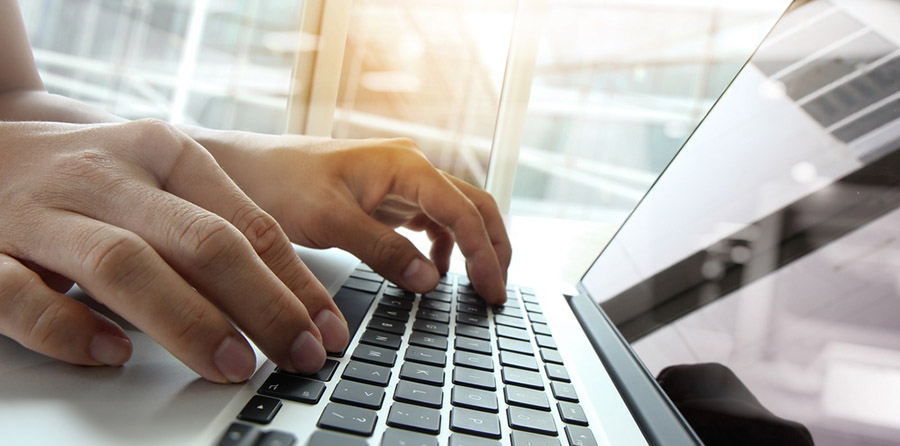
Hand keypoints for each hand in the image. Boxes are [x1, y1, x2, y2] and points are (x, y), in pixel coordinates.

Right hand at [0, 120, 348, 381]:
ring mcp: (43, 211)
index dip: (294, 282)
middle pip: (200, 241)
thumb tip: (291, 298)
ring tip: (231, 365)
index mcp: (161, 152)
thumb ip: (213, 225)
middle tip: (297, 355)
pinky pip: (23, 296)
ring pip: (124, 264)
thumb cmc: (87, 177)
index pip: (247, 223)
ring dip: (187, 321)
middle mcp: (108, 174)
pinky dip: (69, 329)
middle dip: (262, 304)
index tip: (326, 331)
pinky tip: (111, 355)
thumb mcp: (157, 179)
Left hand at [213, 134, 511, 303]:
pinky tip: (435, 271)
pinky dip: (442, 247)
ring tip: (478, 285)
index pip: (463, 211)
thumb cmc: (277, 182)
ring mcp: (400, 181)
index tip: (492, 291)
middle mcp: (409, 168)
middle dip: (493, 247)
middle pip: (473, 206)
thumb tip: (430, 280)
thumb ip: (382, 250)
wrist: (242, 169)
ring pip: (456, 213)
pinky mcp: (386, 197)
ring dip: (472, 247)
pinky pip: (429, 221)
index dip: (485, 253)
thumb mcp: (329, 221)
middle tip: (497, 291)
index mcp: (404, 164)